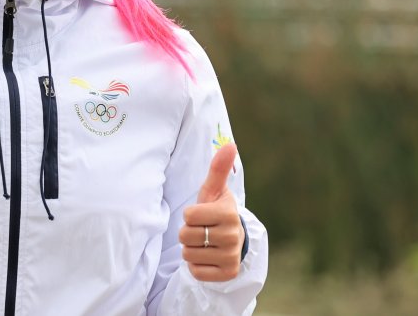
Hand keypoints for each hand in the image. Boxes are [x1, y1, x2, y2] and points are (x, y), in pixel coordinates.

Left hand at [178, 142, 244, 281]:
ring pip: (188, 255)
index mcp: (228, 213)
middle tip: (202, 230)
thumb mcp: (214, 191)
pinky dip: (196, 266)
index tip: (201, 215)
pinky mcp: (227, 274)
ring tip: (204, 243)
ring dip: (191, 249)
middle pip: (185, 236)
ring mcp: (231, 257)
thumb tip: (230, 144)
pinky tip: (207, 258)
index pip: (188, 216)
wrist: (232, 240)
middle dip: (188, 233)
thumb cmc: (216, 211)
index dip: (190, 215)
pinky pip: (196, 271)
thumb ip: (218, 169)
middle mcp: (232, 236)